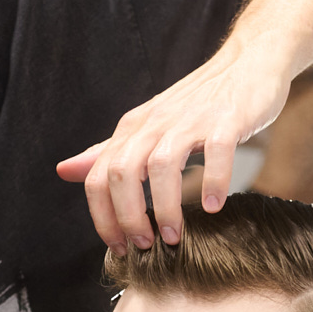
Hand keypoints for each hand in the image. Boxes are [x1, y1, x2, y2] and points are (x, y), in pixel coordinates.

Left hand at [55, 40, 293, 251]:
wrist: (248, 64)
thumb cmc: (199, 102)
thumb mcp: (147, 125)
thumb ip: (108, 151)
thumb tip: (64, 171)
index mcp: (134, 129)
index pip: (98, 177)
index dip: (103, 217)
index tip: (118, 248)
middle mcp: (156, 123)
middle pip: (122, 172)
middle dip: (128, 216)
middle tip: (145, 245)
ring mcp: (191, 120)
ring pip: (162, 165)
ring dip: (165, 207)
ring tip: (174, 236)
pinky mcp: (226, 119)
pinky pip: (215, 152)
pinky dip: (212, 181)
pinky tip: (214, 206)